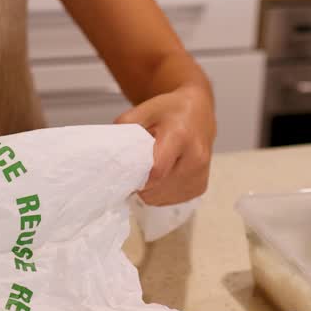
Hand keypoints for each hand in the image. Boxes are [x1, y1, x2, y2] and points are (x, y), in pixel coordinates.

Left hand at [116, 84, 215, 205]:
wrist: (198, 113)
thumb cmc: (170, 111)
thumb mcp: (144, 110)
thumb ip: (125, 129)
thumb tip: (110, 155)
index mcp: (180, 136)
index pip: (156, 171)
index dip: (137, 176)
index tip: (126, 173)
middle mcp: (195, 158)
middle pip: (158, 188)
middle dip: (140, 184)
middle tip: (135, 170)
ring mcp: (200, 175)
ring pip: (162, 198)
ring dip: (150, 190)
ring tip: (150, 170)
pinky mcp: (200, 186)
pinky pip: (171, 200)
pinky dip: (161, 193)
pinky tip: (162, 176)